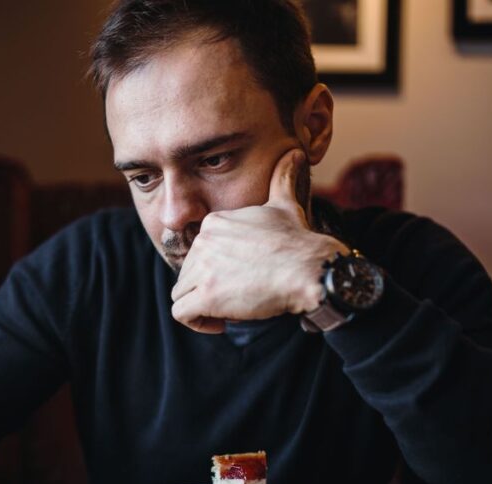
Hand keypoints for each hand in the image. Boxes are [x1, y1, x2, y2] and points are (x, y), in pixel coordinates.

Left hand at [170, 147, 348, 332]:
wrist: (310, 269)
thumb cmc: (299, 241)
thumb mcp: (285, 205)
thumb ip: (282, 180)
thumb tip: (295, 153)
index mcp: (214, 223)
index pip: (198, 253)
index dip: (214, 270)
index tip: (238, 279)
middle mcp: (203, 242)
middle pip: (187, 274)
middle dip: (206, 289)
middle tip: (236, 297)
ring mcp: (202, 269)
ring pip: (181, 294)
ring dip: (201, 307)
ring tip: (229, 310)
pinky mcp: (206, 295)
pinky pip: (181, 314)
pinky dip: (197, 322)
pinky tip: (221, 322)